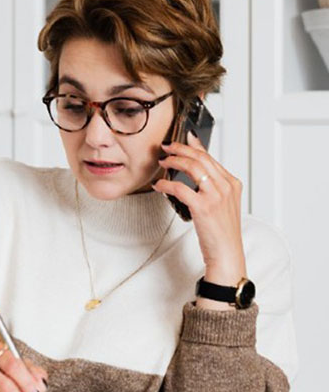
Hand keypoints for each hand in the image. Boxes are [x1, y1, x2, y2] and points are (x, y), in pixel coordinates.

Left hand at [152, 133, 246, 304]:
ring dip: (174, 161)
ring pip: (192, 167)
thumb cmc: (222, 232)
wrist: (227, 253)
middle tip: (166, 147)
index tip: (183, 138)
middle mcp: (226, 186)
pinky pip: (180, 188)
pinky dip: (166, 184)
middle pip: (201, 158)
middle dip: (181, 148)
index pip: (211, 158)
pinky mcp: (203, 207)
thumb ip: (212, 187)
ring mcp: (216, 196)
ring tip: (163, 161)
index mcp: (232, 183)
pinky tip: (159, 185)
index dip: (194, 146)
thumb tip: (193, 173)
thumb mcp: (222, 204)